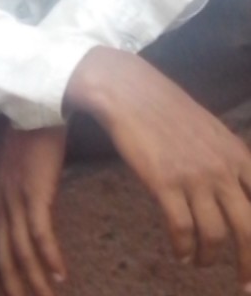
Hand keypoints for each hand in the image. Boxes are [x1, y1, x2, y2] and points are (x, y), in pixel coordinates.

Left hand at [0, 118, 66, 295]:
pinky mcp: (35, 191)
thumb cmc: (28, 127)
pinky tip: (60, 276)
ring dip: (34, 283)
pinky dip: (50, 258)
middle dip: (12, 289)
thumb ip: (11, 185)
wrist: (34, 100)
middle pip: (1, 258)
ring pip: (20, 252)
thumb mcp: (11, 160)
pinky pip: (40, 234)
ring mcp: (15, 197)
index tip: (2, 295)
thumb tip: (22, 204)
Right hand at [65, 47, 250, 288]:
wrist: (129, 91)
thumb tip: (239, 195)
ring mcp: (193, 176)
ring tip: (199, 261)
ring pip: (215, 236)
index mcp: (237, 154)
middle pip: (248, 230)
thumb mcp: (211, 132)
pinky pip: (182, 230)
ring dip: (208, 257)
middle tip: (245, 286)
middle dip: (249, 264)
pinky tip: (180, 253)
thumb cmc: (168, 109)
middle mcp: (222, 168)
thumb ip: (229, 162)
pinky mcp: (164, 183)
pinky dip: (183, 249)